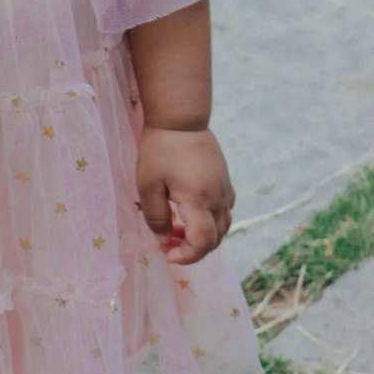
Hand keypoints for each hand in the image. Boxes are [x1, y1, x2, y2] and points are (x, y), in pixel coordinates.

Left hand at [136, 125, 234, 264]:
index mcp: (200, 200)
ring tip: (176, 227)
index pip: (203, 243)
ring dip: (202, 235)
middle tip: (167, 242)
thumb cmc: (160, 149)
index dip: (187, 256)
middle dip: (192, 248)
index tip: (168, 254)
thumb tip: (164, 237)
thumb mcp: (148, 184)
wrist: (179, 117)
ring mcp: (224, 187)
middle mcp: (218, 198)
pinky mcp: (224, 178)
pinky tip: (191, 210)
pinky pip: (225, 209)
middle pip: (215, 238)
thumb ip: (155, 216)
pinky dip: (212, 219)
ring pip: (223, 225)